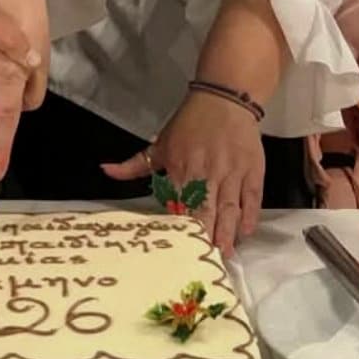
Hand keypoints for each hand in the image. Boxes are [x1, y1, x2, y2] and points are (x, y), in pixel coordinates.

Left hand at [100, 90, 264, 255]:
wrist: (224, 99)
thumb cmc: (189, 123)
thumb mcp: (160, 144)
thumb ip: (134, 164)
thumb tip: (105, 171)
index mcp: (180, 168)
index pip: (178, 203)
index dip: (180, 226)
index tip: (178, 248)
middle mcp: (206, 173)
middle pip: (205, 210)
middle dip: (206, 236)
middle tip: (206, 260)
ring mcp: (232, 172)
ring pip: (229, 208)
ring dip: (228, 232)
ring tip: (226, 253)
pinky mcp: (252, 170)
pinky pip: (253, 197)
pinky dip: (250, 214)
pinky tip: (246, 231)